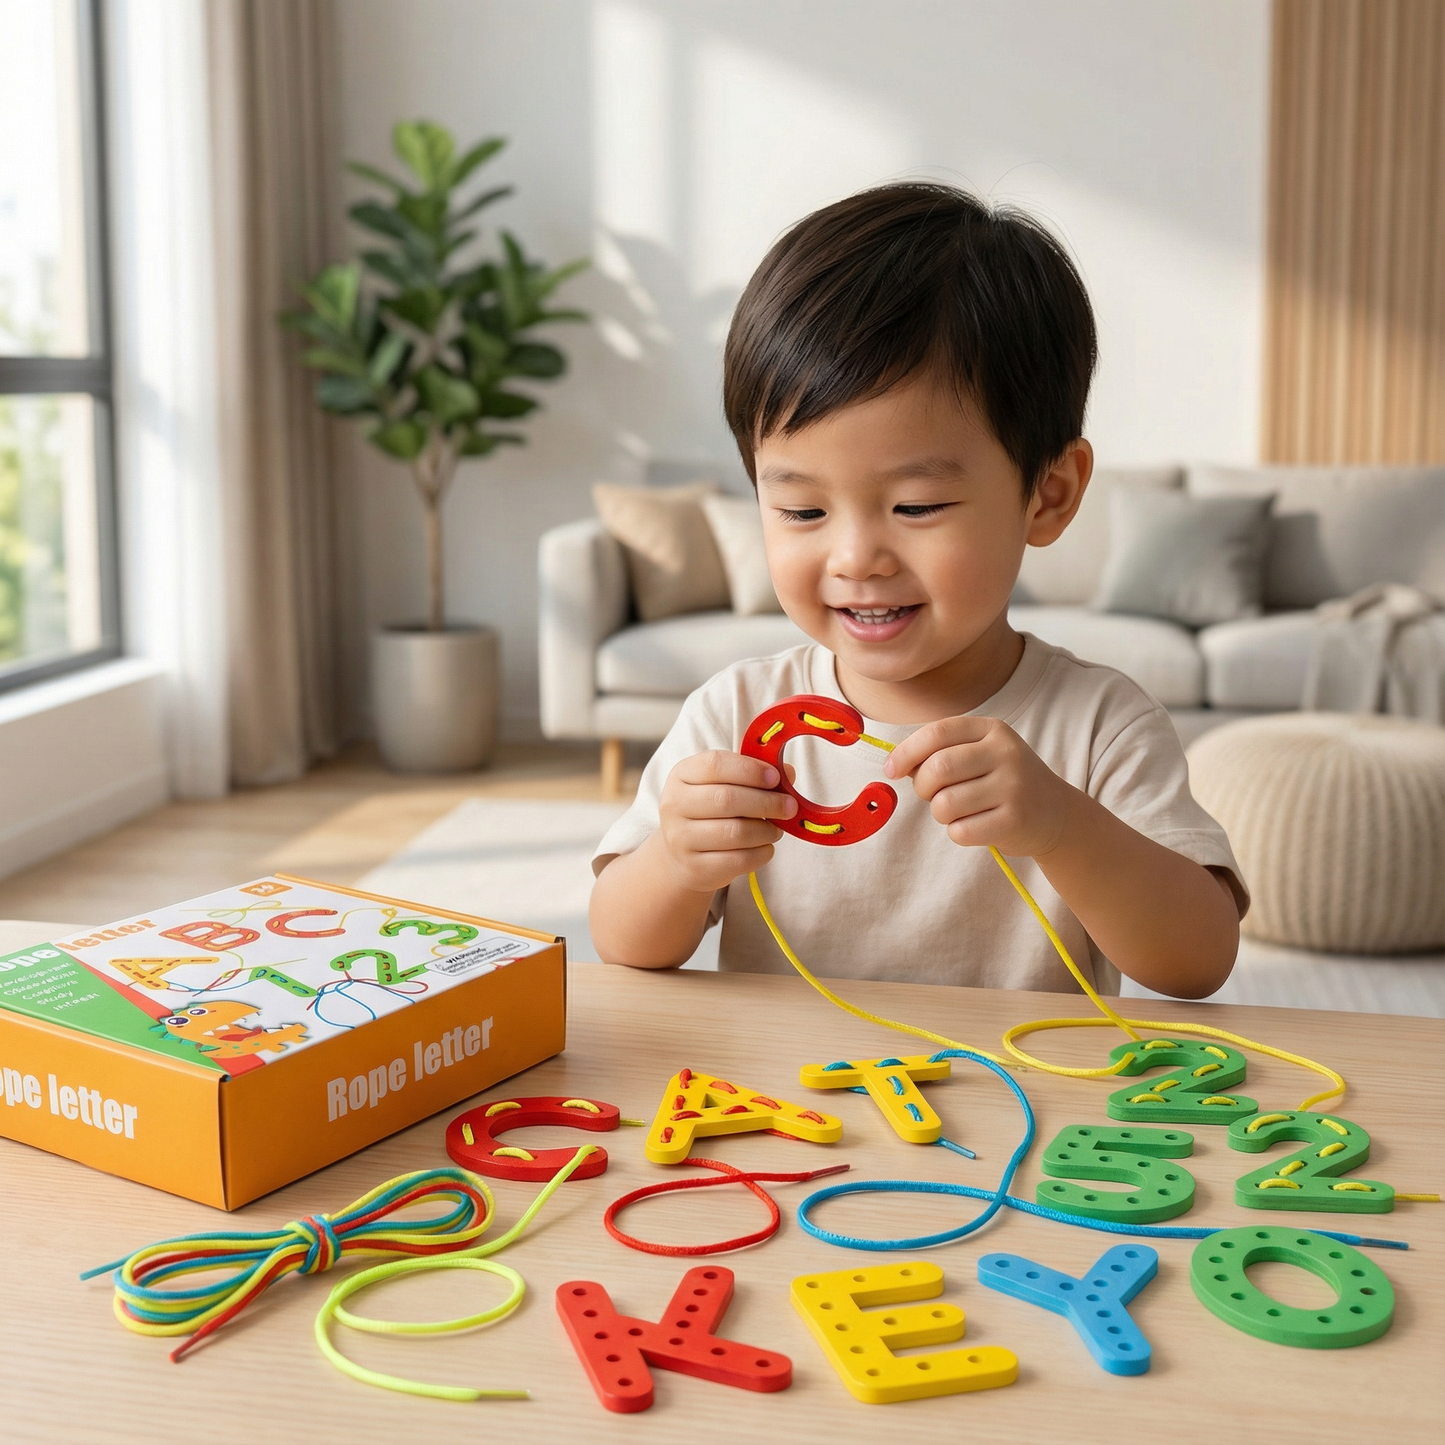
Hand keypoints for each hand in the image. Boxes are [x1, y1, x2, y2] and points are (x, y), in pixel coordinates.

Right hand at [656, 750, 797, 892]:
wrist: (682, 854)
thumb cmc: (710, 811)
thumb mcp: (723, 784)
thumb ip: (754, 775)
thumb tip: (788, 773)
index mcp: (682, 775)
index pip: (715, 764)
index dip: (750, 770)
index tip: (776, 778)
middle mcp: (675, 804)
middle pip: (727, 799)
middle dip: (766, 802)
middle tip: (790, 806)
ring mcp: (681, 838)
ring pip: (735, 832)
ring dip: (766, 830)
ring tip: (776, 829)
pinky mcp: (695, 867)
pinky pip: (738, 860)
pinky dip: (761, 853)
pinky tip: (766, 847)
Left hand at [884, 716, 1070, 855]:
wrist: (1056, 813)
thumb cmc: (1003, 782)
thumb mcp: (980, 754)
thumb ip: (941, 752)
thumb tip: (896, 765)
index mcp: (992, 730)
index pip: (937, 732)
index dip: (906, 752)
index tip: (892, 769)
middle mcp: (1006, 753)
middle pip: (937, 768)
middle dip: (923, 787)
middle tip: (932, 795)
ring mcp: (1014, 786)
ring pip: (945, 804)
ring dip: (941, 813)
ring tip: (959, 811)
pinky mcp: (1015, 821)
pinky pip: (961, 831)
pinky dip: (958, 833)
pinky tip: (976, 826)